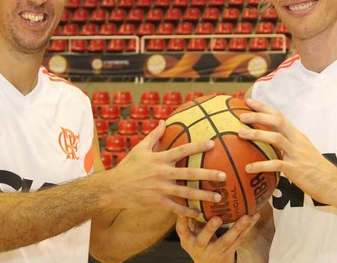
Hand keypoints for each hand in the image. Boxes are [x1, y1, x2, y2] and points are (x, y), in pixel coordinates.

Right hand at [109, 120, 226, 217]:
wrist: (113, 188)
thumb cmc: (128, 167)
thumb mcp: (140, 149)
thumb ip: (154, 136)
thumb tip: (164, 122)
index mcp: (160, 159)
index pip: (182, 150)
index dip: (198, 146)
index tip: (213, 143)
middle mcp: (162, 173)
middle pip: (189, 174)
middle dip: (208, 174)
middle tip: (223, 175)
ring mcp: (161, 189)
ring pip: (186, 193)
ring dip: (203, 195)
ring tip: (218, 197)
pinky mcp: (157, 202)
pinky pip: (176, 208)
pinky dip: (188, 212)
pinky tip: (200, 214)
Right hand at [176, 214, 259, 262]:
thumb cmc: (199, 242)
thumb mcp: (190, 233)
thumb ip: (192, 217)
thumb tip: (194, 192)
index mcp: (187, 240)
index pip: (182, 230)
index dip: (182, 220)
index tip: (185, 209)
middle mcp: (199, 247)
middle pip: (204, 239)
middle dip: (210, 229)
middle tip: (217, 219)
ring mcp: (215, 251)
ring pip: (227, 240)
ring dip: (238, 228)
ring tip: (247, 217)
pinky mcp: (229, 253)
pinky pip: (240, 239)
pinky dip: (248, 227)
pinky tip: (255, 217)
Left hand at [238, 98, 336, 205]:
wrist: (332, 183)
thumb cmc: (315, 169)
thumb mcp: (301, 151)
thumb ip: (286, 145)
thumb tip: (267, 142)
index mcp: (297, 135)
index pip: (279, 116)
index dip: (264, 108)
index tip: (248, 102)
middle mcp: (297, 141)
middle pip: (277, 122)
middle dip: (259, 116)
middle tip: (241, 116)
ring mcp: (297, 154)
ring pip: (276, 138)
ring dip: (257, 134)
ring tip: (240, 134)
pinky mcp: (296, 169)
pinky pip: (276, 164)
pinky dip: (261, 165)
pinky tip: (248, 168)